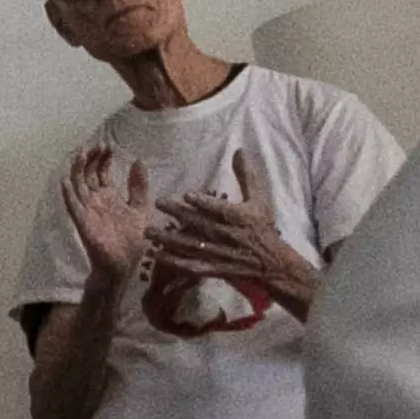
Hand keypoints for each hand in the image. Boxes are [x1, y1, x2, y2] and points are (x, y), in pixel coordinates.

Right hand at [61, 149, 154, 283]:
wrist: (125, 265)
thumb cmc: (132, 241)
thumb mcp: (140, 209)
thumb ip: (138, 187)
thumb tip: (138, 160)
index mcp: (108, 197)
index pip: (101, 172)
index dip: (103, 158)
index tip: (108, 146)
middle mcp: (95, 201)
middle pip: (88, 174)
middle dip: (91, 158)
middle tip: (98, 145)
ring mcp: (87, 210)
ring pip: (78, 185)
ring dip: (78, 169)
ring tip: (82, 153)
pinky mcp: (83, 222)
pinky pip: (73, 206)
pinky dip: (68, 194)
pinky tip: (66, 181)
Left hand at [149, 147, 320, 314]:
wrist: (271, 263)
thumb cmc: (262, 228)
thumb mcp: (258, 200)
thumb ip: (246, 176)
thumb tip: (238, 150)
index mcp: (237, 218)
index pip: (219, 209)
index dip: (204, 202)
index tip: (187, 194)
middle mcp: (226, 235)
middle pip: (200, 224)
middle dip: (179, 214)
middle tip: (158, 203)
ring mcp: (218, 253)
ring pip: (191, 245)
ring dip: (169, 239)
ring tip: (149, 231)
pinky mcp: (213, 268)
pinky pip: (192, 266)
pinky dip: (175, 262)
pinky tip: (158, 255)